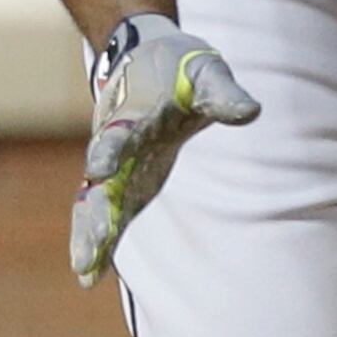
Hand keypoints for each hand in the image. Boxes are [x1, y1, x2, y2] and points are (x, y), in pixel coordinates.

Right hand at [69, 12, 259, 285]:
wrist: (146, 59)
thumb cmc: (181, 66)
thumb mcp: (207, 71)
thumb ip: (222, 93)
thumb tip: (251, 111)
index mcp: (133, 112)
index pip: (119, 132)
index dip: (110, 149)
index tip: (100, 168)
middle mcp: (113, 141)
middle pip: (100, 180)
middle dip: (95, 213)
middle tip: (91, 245)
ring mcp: (113, 165)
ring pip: (95, 203)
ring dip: (89, 235)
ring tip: (85, 272)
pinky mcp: (121, 182)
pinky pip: (103, 213)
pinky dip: (96, 241)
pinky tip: (88, 277)